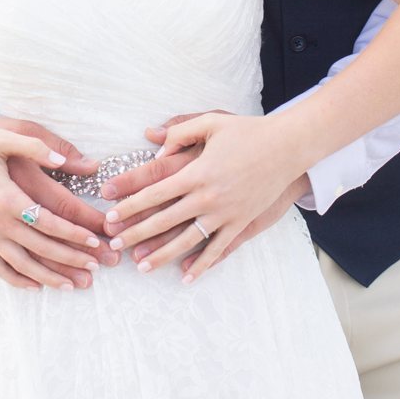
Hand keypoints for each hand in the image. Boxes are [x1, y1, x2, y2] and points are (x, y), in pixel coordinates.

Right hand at [0, 119, 109, 290]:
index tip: (96, 240)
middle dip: (71, 259)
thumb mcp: (0, 138)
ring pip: (22, 265)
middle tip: (97, 266)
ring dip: (49, 277)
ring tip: (75, 285)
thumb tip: (65, 159)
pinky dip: (18, 280)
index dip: (74, 233)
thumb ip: (35, 146)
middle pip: (40, 248)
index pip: (48, 221)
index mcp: (7, 197)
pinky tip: (37, 286)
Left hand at [102, 111, 305, 281]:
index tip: (109, 214)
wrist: (290, 147)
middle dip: (135, 233)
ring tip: (140, 265)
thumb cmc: (250, 132)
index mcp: (197, 172)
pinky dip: (203, 264)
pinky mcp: (242, 222)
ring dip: (162, 254)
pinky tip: (187, 276)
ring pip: (187, 240)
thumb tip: (152, 142)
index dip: (129, 204)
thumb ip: (180, 131)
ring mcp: (226, 213)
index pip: (154, 193)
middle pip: (164, 220)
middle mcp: (208, 197)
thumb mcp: (213, 122)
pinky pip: (219, 248)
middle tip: (112, 244)